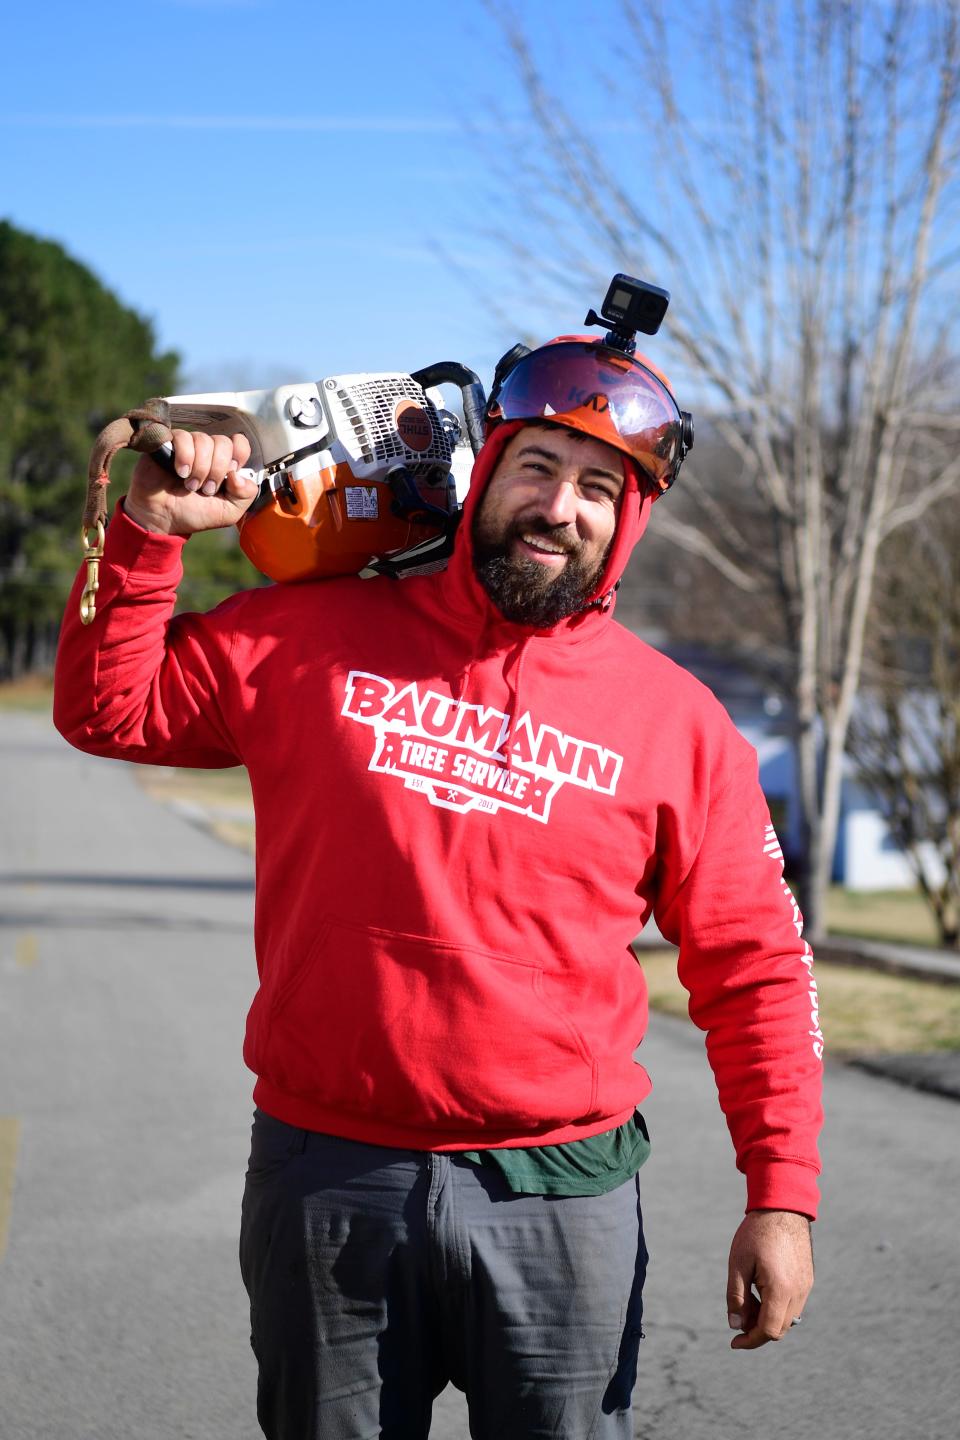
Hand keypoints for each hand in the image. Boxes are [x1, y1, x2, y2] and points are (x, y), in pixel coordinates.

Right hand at [125, 430, 255, 536]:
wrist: (163, 519)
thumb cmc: (194, 513)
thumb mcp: (229, 512)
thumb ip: (245, 495)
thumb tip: (238, 475)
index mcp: (224, 462)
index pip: (239, 442)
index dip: (239, 455)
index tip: (230, 474)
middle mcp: (206, 450)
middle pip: (223, 442)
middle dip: (217, 469)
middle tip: (207, 489)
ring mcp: (186, 445)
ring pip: (203, 440)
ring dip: (200, 468)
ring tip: (191, 486)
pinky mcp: (166, 443)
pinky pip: (182, 437)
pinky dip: (185, 457)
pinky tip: (180, 473)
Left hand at [726, 1209, 812, 1349]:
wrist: (782, 1208)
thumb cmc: (756, 1234)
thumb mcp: (738, 1264)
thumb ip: (735, 1297)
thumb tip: (735, 1326)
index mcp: (780, 1290)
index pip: (768, 1331)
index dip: (750, 1340)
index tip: (734, 1341)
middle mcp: (798, 1293)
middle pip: (779, 1329)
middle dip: (756, 1328)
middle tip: (738, 1311)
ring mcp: (806, 1287)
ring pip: (787, 1318)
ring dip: (767, 1316)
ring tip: (748, 1294)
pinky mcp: (807, 1280)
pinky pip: (793, 1304)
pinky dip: (777, 1306)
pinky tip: (761, 1286)